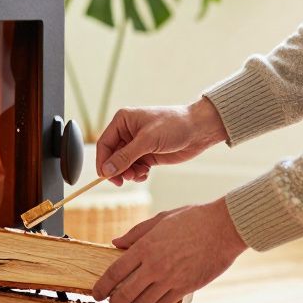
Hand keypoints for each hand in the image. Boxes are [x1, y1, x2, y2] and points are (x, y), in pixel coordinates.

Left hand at [91, 200, 246, 302]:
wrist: (224, 228)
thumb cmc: (193, 219)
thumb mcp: (161, 219)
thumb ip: (136, 233)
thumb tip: (116, 243)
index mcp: (145, 246)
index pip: (115, 271)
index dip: (102, 286)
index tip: (97, 294)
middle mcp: (154, 265)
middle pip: (125, 294)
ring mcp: (170, 279)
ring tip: (136, 301)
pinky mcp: (185, 288)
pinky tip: (156, 300)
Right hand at [96, 98, 228, 184]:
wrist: (198, 130)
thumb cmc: (174, 126)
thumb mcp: (147, 141)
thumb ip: (126, 156)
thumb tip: (107, 170)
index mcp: (123, 121)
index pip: (104, 144)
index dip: (103, 161)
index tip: (106, 177)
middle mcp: (128, 132)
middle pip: (112, 156)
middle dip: (118, 169)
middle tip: (124, 180)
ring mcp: (138, 145)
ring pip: (123, 165)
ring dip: (128, 173)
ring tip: (139, 174)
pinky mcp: (147, 155)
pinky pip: (135, 168)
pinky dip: (137, 174)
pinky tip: (145, 174)